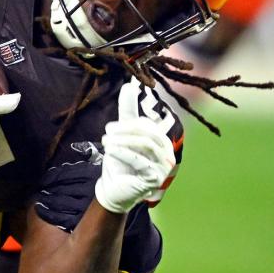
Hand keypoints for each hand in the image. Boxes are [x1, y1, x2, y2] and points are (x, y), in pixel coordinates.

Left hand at [94, 78, 176, 213]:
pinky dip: (123, 153)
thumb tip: (129, 84)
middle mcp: (168, 154)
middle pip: (147, 134)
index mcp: (161, 141)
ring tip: (105, 141)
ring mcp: (164, 168)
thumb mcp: (122, 134)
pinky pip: (140, 162)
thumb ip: (128, 111)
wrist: (114, 189)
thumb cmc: (120, 161)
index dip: (129, 123)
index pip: (148, 125)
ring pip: (144, 146)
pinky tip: (110, 151)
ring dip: (122, 141)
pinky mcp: (155, 180)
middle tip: (107, 132)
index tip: (110, 127)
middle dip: (125, 131)